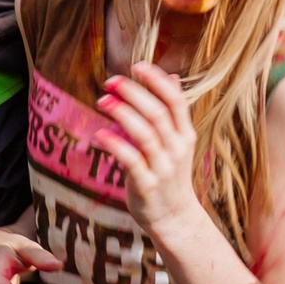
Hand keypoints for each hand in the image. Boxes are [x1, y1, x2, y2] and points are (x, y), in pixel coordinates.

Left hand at [95, 64, 204, 240]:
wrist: (175, 217)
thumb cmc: (170, 175)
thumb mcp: (178, 142)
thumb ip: (173, 112)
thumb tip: (172, 77)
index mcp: (185, 135)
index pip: (176, 102)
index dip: (157, 82)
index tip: (138, 66)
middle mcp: (177, 149)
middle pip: (158, 114)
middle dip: (134, 94)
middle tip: (111, 81)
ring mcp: (164, 167)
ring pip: (145, 134)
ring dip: (123, 114)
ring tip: (102, 101)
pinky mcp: (147, 184)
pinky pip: (131, 161)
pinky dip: (115, 145)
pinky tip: (99, 134)